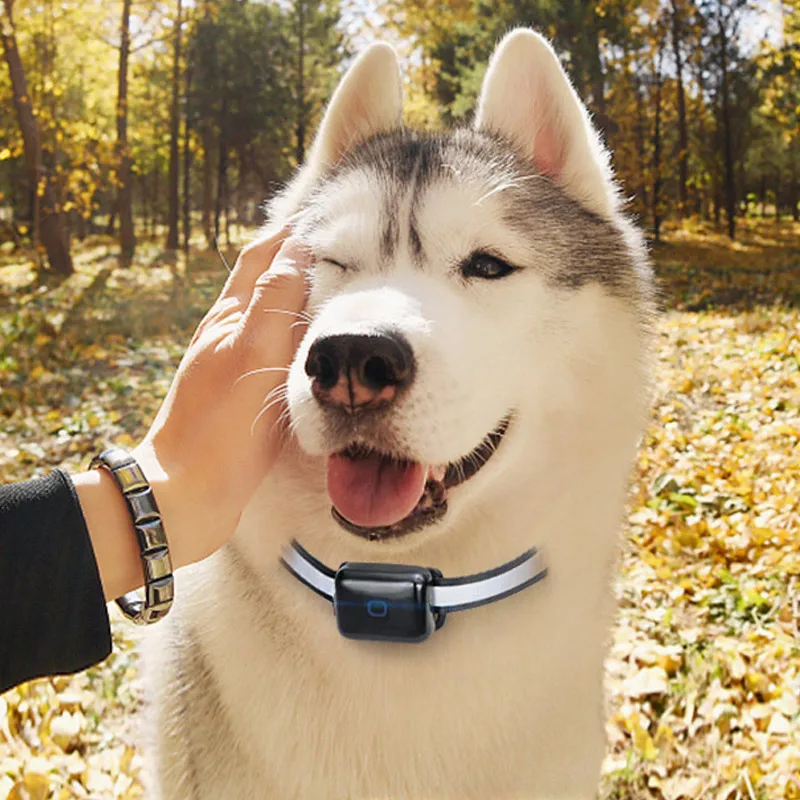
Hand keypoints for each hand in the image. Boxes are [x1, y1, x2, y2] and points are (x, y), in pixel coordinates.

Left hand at [73, 231, 308, 599]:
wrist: (188, 494)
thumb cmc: (221, 427)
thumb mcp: (252, 353)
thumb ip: (273, 300)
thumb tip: (296, 248)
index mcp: (228, 319)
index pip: (259, 259)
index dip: (288, 234)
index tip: (324, 217)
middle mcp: (227, 337)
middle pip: (261, 284)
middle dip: (293, 260)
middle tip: (337, 250)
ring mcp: (232, 368)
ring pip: (268, 319)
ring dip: (296, 299)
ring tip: (334, 292)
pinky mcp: (240, 399)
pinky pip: (273, 354)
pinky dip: (296, 338)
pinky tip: (314, 351)